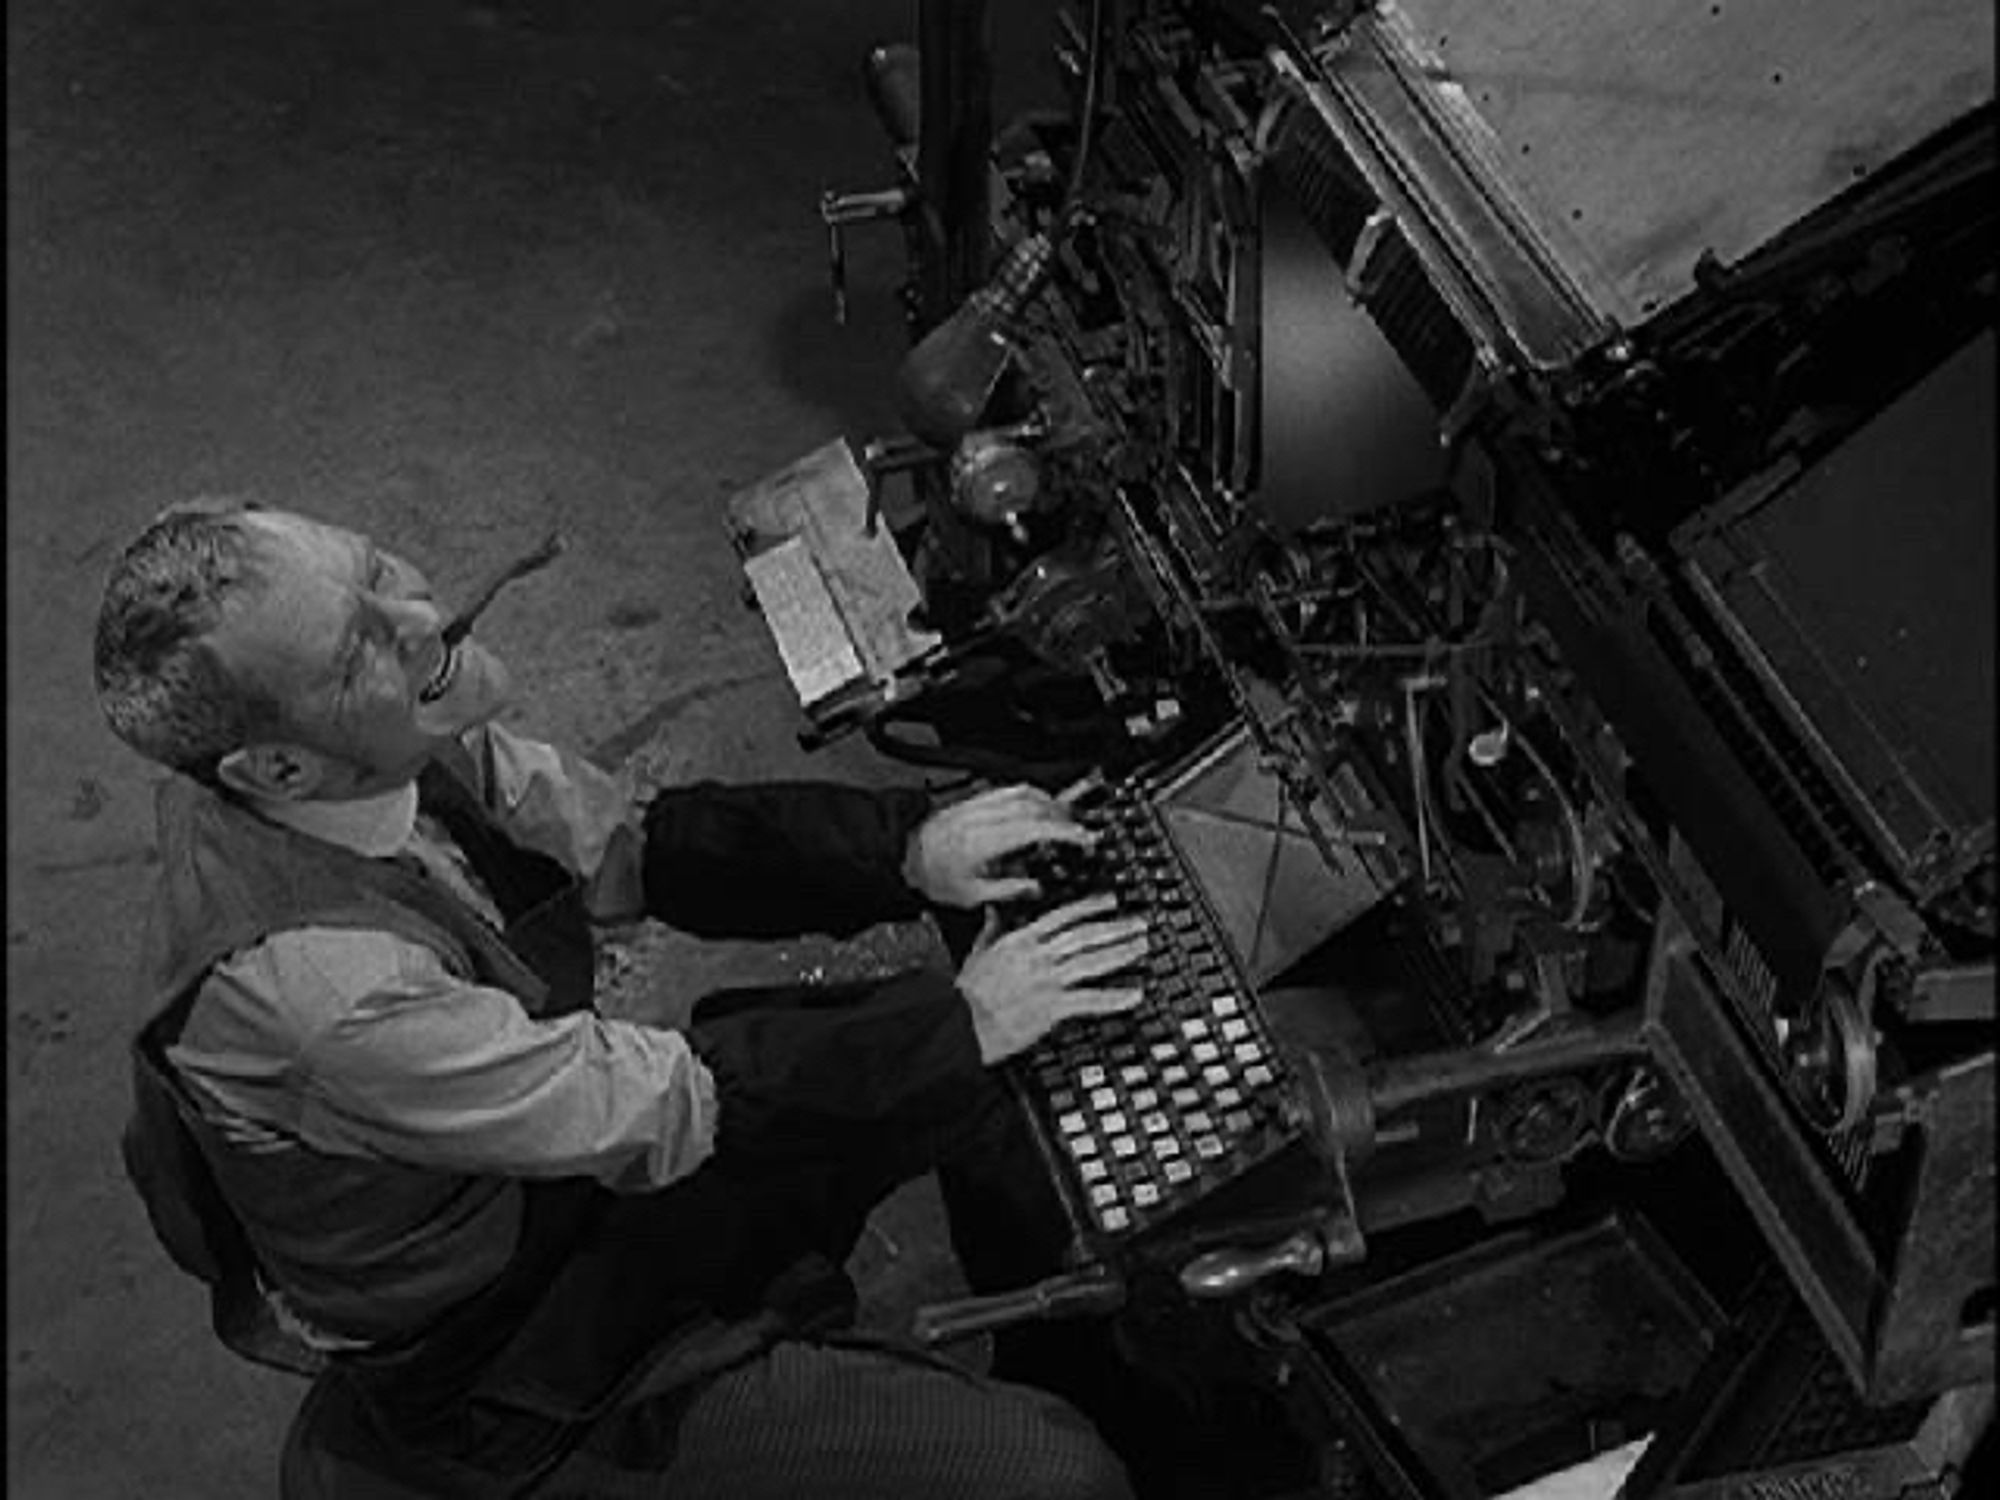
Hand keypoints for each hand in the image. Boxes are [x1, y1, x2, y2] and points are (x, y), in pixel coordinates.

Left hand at [902, 783, 1094, 908]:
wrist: (899, 856)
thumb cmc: (930, 877)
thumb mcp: (971, 896)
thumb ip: (1007, 890)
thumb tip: (1034, 888)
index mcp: (986, 841)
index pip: (1035, 827)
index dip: (1064, 831)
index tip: (1082, 837)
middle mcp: (983, 818)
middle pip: (1034, 805)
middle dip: (1063, 815)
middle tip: (1079, 828)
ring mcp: (977, 806)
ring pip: (1021, 792)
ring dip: (1048, 801)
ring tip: (1064, 814)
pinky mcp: (972, 801)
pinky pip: (1006, 789)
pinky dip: (1027, 794)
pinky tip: (1035, 803)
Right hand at [956, 894, 1148, 1063]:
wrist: (961, 1023)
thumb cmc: (966, 993)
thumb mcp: (976, 953)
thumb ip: (990, 930)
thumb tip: (993, 910)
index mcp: (1021, 940)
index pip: (1062, 917)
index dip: (1090, 906)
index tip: (1111, 900)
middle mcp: (1039, 956)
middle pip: (1085, 936)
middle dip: (1115, 927)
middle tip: (1140, 923)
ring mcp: (1048, 981)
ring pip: (1092, 961)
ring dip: (1121, 953)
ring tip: (1143, 946)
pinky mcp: (1052, 1007)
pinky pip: (1090, 999)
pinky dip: (1115, 997)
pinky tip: (1134, 994)